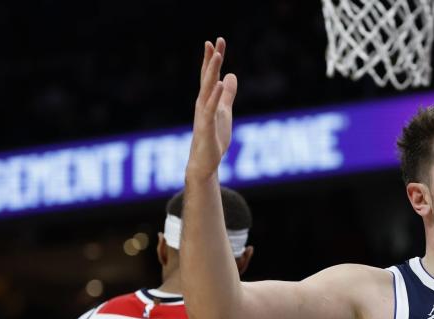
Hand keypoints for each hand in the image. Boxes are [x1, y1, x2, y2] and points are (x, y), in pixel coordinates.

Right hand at [187, 37, 238, 179]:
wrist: (204, 162)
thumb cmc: (213, 138)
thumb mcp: (225, 112)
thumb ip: (228, 95)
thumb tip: (231, 76)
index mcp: (207, 99)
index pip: (210, 75)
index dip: (213, 58)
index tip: (217, 41)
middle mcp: (202, 103)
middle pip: (207, 77)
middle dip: (211, 59)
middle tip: (215, 41)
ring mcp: (203, 114)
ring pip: (207, 89)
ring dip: (212, 72)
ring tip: (217, 56)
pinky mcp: (206, 127)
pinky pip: (210, 109)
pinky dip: (215, 96)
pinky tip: (220, 84)